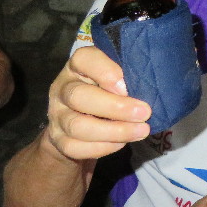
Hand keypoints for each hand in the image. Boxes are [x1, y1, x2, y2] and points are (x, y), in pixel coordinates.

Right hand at [43, 46, 151, 160]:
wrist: (82, 122)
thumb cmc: (108, 92)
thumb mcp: (116, 77)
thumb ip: (127, 77)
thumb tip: (150, 88)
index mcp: (78, 66)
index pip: (83, 59)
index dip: (105, 72)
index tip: (127, 86)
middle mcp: (62, 88)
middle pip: (79, 96)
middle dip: (115, 107)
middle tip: (145, 113)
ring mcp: (57, 115)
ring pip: (78, 125)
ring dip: (114, 131)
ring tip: (141, 130)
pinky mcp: (57, 140)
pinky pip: (76, 147)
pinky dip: (103, 147)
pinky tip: (122, 142)